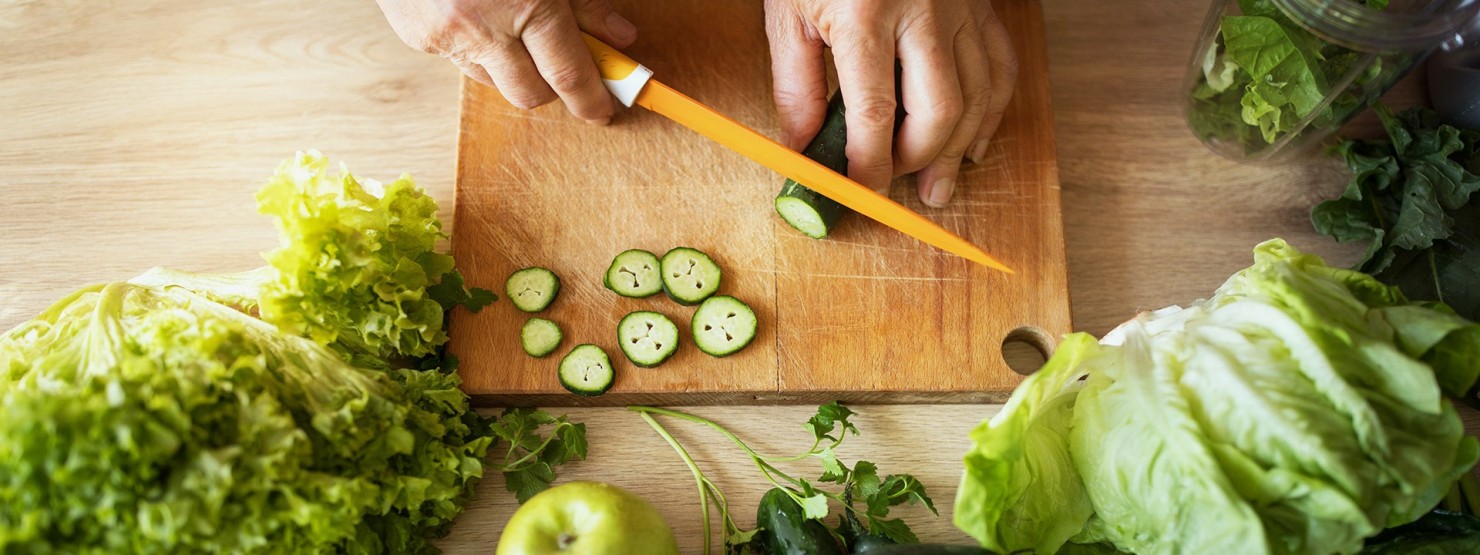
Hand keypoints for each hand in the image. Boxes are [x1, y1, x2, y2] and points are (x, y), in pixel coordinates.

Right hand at [375, 0, 637, 123]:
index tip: (604, 110)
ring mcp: (446, 37)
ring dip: (511, 67)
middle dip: (550, 87)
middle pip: (529, 94)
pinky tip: (474, 12)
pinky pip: (460, 60)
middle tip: (560, 63)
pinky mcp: (419, 38)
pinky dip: (476, 47)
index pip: (567, 74)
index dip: (590, 99)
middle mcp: (483, 28)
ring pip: (492, 81)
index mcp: (525, 4)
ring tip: (512, 26)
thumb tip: (619, 38)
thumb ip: (585, 3)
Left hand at [765, 0, 1016, 206]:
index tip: (860, 192)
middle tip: (894, 186)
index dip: (870, 166)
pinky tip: (972, 143)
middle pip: (938, 111)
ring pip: (978, 96)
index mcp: (866, 14)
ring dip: (958, 150)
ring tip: (938, 186)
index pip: (876, 113)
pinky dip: (992, 111)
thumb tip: (802, 149)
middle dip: (917, 161)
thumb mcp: (788, 12)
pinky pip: (999, 66)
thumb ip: (794, 85)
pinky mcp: (981, 3)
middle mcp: (922, 11)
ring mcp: (960, 7)